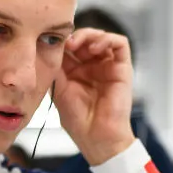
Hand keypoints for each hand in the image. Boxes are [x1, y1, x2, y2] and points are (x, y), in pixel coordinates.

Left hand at [53, 29, 135, 165]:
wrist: (96, 137)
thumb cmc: (78, 120)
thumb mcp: (59, 89)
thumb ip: (57, 67)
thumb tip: (50, 45)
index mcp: (77, 71)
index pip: (71, 46)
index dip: (62, 41)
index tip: (52, 43)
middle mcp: (93, 66)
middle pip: (86, 38)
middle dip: (74, 35)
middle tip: (66, 43)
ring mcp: (108, 66)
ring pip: (101, 37)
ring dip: (89, 35)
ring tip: (77, 44)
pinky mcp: (122, 68)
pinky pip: (120, 44)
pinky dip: (107, 39)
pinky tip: (95, 47)